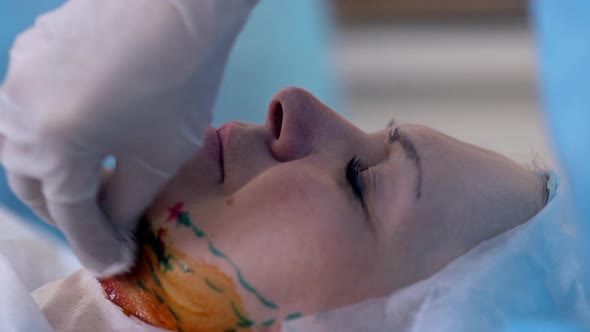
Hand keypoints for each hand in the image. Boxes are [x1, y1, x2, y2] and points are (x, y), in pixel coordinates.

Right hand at [0, 0, 256, 276]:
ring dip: (52, 173)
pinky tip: (81, 132)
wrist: (179, 3)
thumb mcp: (156, 157)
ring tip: (91, 184)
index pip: (70, 215)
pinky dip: (51, 132)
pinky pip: (30, 107)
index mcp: (50, 147)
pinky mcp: (33, 47)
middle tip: (101, 227)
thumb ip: (126, 202)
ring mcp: (20, 75)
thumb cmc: (178, 82)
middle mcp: (20, 113)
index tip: (115, 263)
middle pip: (34, 182)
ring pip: (24, 144)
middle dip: (65, 212)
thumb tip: (111, 226)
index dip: (94, 245)